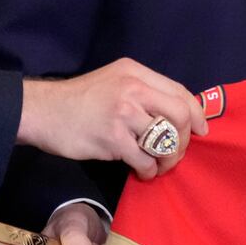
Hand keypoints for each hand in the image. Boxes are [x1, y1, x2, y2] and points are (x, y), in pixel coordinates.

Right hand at [17, 57, 207, 179]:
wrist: (43, 111)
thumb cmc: (80, 100)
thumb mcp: (113, 81)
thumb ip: (142, 91)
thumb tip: (175, 115)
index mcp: (135, 72)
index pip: (179, 91)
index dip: (196, 113)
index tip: (202, 131)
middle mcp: (132, 88)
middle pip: (179, 115)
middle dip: (185, 140)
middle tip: (176, 153)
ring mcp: (123, 113)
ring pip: (165, 140)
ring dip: (168, 160)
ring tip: (158, 166)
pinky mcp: (112, 138)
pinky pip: (145, 159)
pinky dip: (149, 170)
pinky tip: (142, 172)